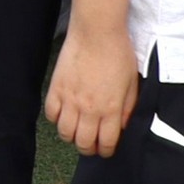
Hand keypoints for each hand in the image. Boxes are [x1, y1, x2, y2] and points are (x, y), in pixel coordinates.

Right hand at [45, 23, 138, 158]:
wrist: (96, 32)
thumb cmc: (117, 54)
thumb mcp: (132, 83)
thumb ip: (128, 108)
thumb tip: (121, 126)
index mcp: (111, 108)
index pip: (105, 142)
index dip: (105, 151)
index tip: (105, 149)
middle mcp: (89, 108)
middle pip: (83, 143)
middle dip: (88, 148)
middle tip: (90, 144)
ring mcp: (70, 99)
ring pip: (65, 133)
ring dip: (71, 136)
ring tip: (76, 130)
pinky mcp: (56, 89)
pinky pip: (51, 114)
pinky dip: (56, 119)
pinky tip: (64, 114)